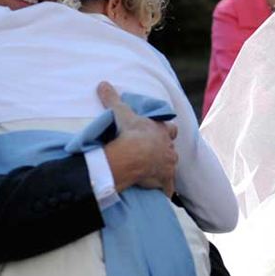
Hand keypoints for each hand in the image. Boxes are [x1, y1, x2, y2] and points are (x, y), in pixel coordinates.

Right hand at [98, 81, 177, 195]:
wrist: (133, 155)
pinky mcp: (165, 180)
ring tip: (153, 172)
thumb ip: (113, 98)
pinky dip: (164, 189)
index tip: (160, 133)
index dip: (166, 132)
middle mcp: (169, 148)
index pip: (171, 130)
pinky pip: (167, 187)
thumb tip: (103, 83)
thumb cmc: (130, 132)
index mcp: (162, 131)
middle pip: (171, 149)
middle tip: (152, 155)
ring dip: (164, 169)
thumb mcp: (121, 112)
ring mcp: (169, 165)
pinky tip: (160, 192)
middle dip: (164, 151)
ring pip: (171, 167)